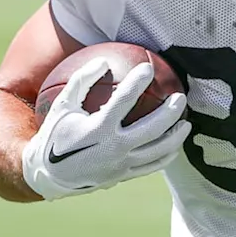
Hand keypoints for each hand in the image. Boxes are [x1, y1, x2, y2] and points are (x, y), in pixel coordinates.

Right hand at [21, 57, 190, 200]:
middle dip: (170, 112)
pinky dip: (167, 155)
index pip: (123, 100)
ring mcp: (120, 165)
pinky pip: (152, 166)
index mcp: (97, 129)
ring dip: (175, 136)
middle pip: (151, 129)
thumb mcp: (63, 105)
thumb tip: (103, 60)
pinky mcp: (123, 176)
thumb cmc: (56, 133)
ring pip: (157, 151)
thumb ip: (82, 81)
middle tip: (180, 97)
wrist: (49, 175)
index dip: (137, 82)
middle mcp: (112, 148)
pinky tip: (175, 146)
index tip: (148, 68)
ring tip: (186, 122)